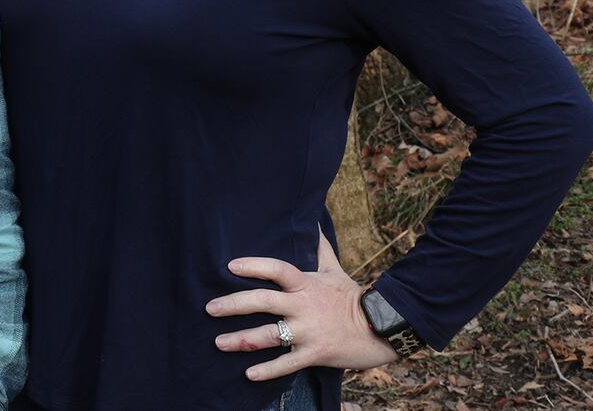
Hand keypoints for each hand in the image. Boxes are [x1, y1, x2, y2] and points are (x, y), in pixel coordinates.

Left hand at [206, 229, 398, 381]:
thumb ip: (320, 248)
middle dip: (234, 304)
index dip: (254, 266)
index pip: (277, 269)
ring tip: (219, 343)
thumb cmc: (354, 297)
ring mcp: (309, 331)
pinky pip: (288, 364)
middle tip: (210, 308)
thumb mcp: (335, 270)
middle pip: (264, 301)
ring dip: (242, 340)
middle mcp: (304, 306)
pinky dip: (268, 370)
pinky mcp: (316, 354)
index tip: (230, 266)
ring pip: (270, 335)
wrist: (382, 327)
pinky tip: (249, 374)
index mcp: (306, 284)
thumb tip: (314, 220)